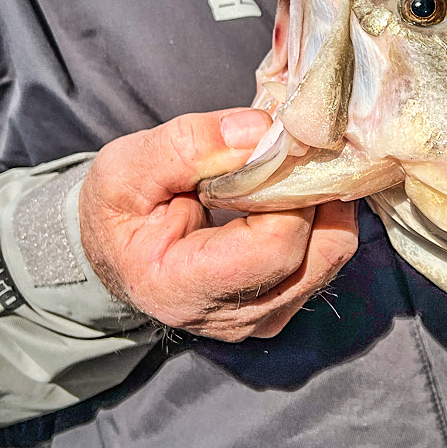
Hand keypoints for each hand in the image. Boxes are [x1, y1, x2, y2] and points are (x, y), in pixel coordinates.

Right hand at [79, 108, 358, 341]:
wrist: (114, 252)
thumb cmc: (117, 211)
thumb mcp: (128, 166)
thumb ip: (190, 146)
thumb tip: (262, 130)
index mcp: (184, 290)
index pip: (275, 247)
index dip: (288, 190)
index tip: (276, 143)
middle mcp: (235, 317)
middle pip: (317, 252)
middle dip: (315, 188)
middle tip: (295, 142)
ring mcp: (264, 316)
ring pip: (332, 253)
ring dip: (324, 198)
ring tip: (292, 161)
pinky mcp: (283, 304)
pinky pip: (327, 255)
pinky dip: (321, 214)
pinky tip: (292, 186)